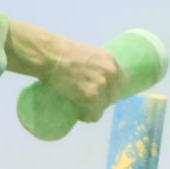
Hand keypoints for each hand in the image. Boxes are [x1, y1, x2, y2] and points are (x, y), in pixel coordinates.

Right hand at [6, 22, 124, 122]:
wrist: (48, 54)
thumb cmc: (61, 52)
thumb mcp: (88, 54)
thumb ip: (96, 66)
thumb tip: (95, 77)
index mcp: (111, 62)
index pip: (121, 82)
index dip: (111, 88)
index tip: (102, 91)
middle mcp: (111, 75)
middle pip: (113, 95)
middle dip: (102, 99)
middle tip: (88, 99)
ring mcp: (102, 87)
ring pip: (103, 106)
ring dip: (93, 108)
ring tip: (81, 107)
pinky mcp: (91, 98)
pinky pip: (94, 115)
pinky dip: (86, 117)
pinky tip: (79, 114)